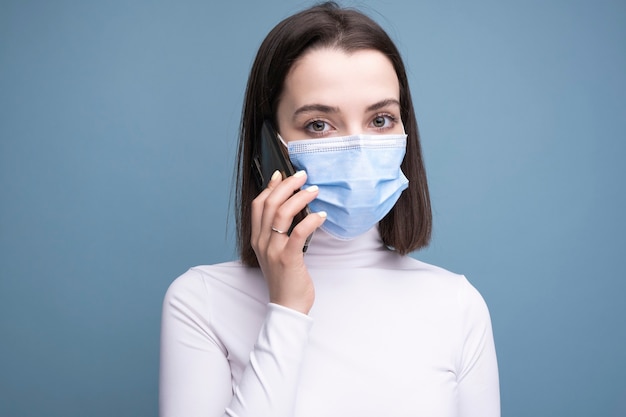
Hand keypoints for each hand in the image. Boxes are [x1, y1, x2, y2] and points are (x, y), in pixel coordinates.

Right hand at [251, 170, 326, 313]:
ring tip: (315, 191)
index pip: (258, 205)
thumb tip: (291, 209)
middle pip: (270, 204)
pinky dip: (310, 220)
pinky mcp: (288, 259)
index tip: (282, 174)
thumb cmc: (285, 279)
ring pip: (282, 214)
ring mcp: (273, 250)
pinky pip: (298, 232)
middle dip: (287, 185)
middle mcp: (261, 242)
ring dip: (300, 198)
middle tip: (304, 176)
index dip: (270, 187)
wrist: (287, 306)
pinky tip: (321, 215)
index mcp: (257, 239)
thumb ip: (278, 232)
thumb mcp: (275, 252)